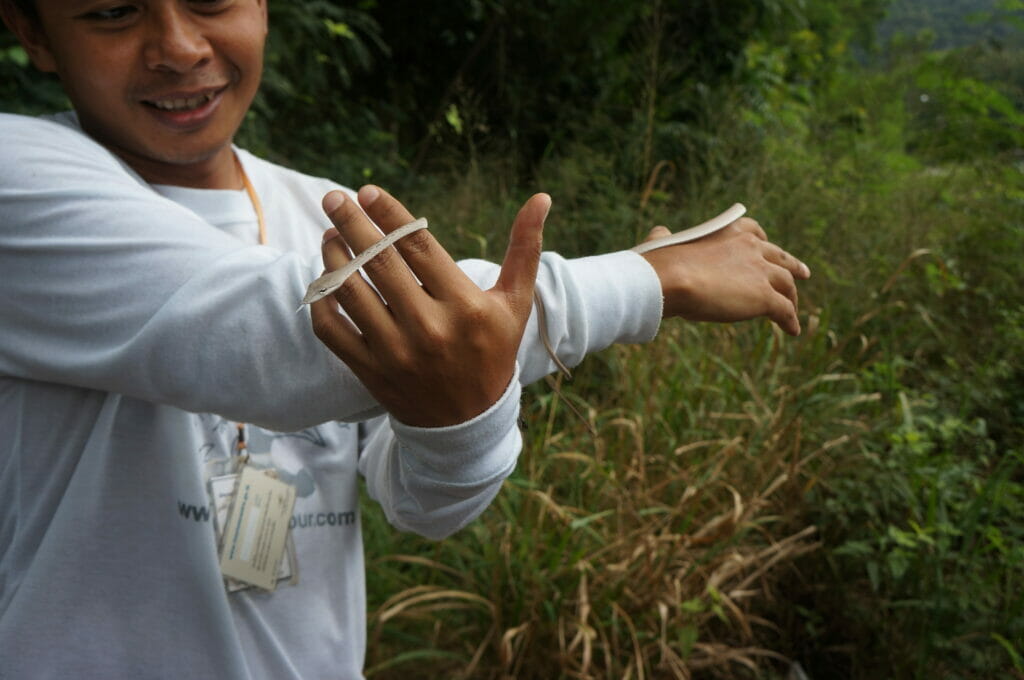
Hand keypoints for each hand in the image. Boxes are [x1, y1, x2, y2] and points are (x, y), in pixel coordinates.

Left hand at [311, 185, 549, 426]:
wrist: (469, 422)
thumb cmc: (493, 351)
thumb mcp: (515, 304)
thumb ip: (524, 249)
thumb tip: (541, 197)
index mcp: (465, 306)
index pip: (417, 247)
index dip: (389, 214)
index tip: (367, 191)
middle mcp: (429, 328)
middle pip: (379, 262)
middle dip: (351, 223)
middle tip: (333, 198)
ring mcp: (396, 352)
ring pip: (350, 292)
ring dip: (333, 257)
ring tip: (330, 236)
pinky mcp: (370, 371)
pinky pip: (332, 330)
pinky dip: (321, 302)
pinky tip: (324, 280)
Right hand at [639, 216, 810, 334]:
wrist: (672, 279)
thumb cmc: (660, 264)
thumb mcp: (662, 244)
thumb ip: (664, 238)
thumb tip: (658, 232)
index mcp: (729, 232)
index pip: (755, 232)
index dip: (764, 242)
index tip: (767, 247)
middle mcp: (751, 248)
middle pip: (780, 258)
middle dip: (793, 266)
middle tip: (803, 274)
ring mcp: (761, 272)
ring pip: (787, 285)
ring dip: (791, 297)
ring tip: (793, 310)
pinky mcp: (765, 297)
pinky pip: (784, 310)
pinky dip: (790, 321)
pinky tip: (792, 331)